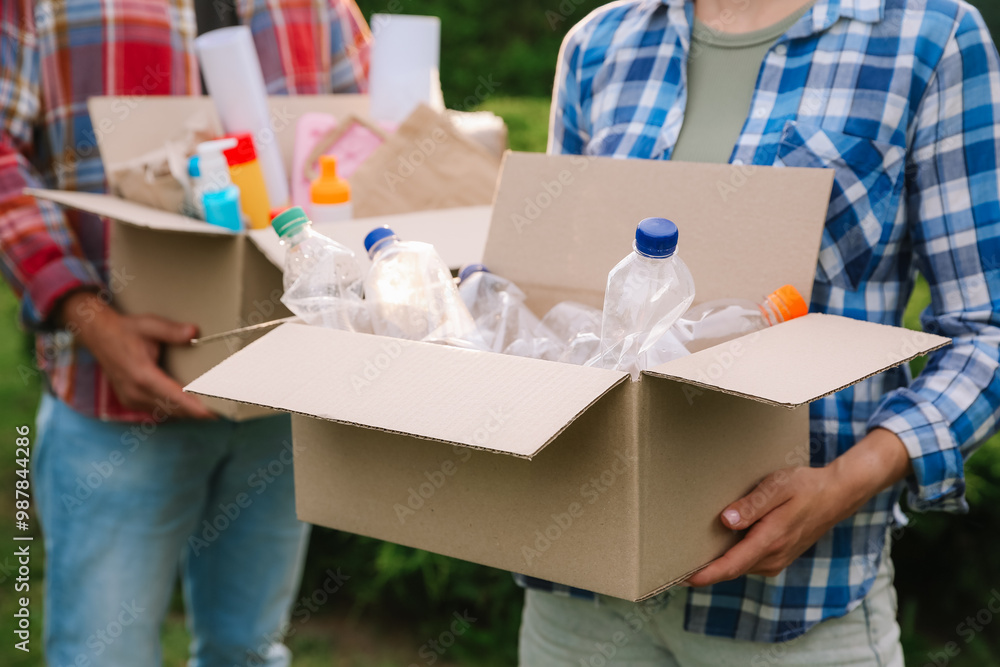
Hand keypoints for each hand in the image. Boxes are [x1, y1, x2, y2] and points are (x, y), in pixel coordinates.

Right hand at [58, 291, 215, 419]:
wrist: (97, 335)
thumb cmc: (125, 329)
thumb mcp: (148, 324)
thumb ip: (171, 330)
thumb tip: (194, 332)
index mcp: (141, 375)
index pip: (173, 396)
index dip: (194, 406)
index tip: (212, 413)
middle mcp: (135, 391)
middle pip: (173, 408)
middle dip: (198, 411)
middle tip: (223, 410)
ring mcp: (131, 399)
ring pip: (166, 412)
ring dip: (187, 411)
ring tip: (212, 409)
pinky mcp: (131, 401)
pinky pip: (157, 410)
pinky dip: (175, 408)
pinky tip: (191, 404)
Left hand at [685, 428, 910, 586]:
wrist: (836, 495)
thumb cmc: (805, 486)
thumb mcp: (777, 487)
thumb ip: (752, 505)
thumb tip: (726, 520)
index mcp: (771, 540)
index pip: (732, 564)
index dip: (706, 574)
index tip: (684, 578)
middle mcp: (774, 556)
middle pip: (732, 570)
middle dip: (704, 572)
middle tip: (673, 568)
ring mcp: (777, 559)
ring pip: (740, 568)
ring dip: (717, 567)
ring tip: (688, 558)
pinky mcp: (778, 556)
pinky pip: (749, 563)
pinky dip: (731, 561)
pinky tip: (716, 550)